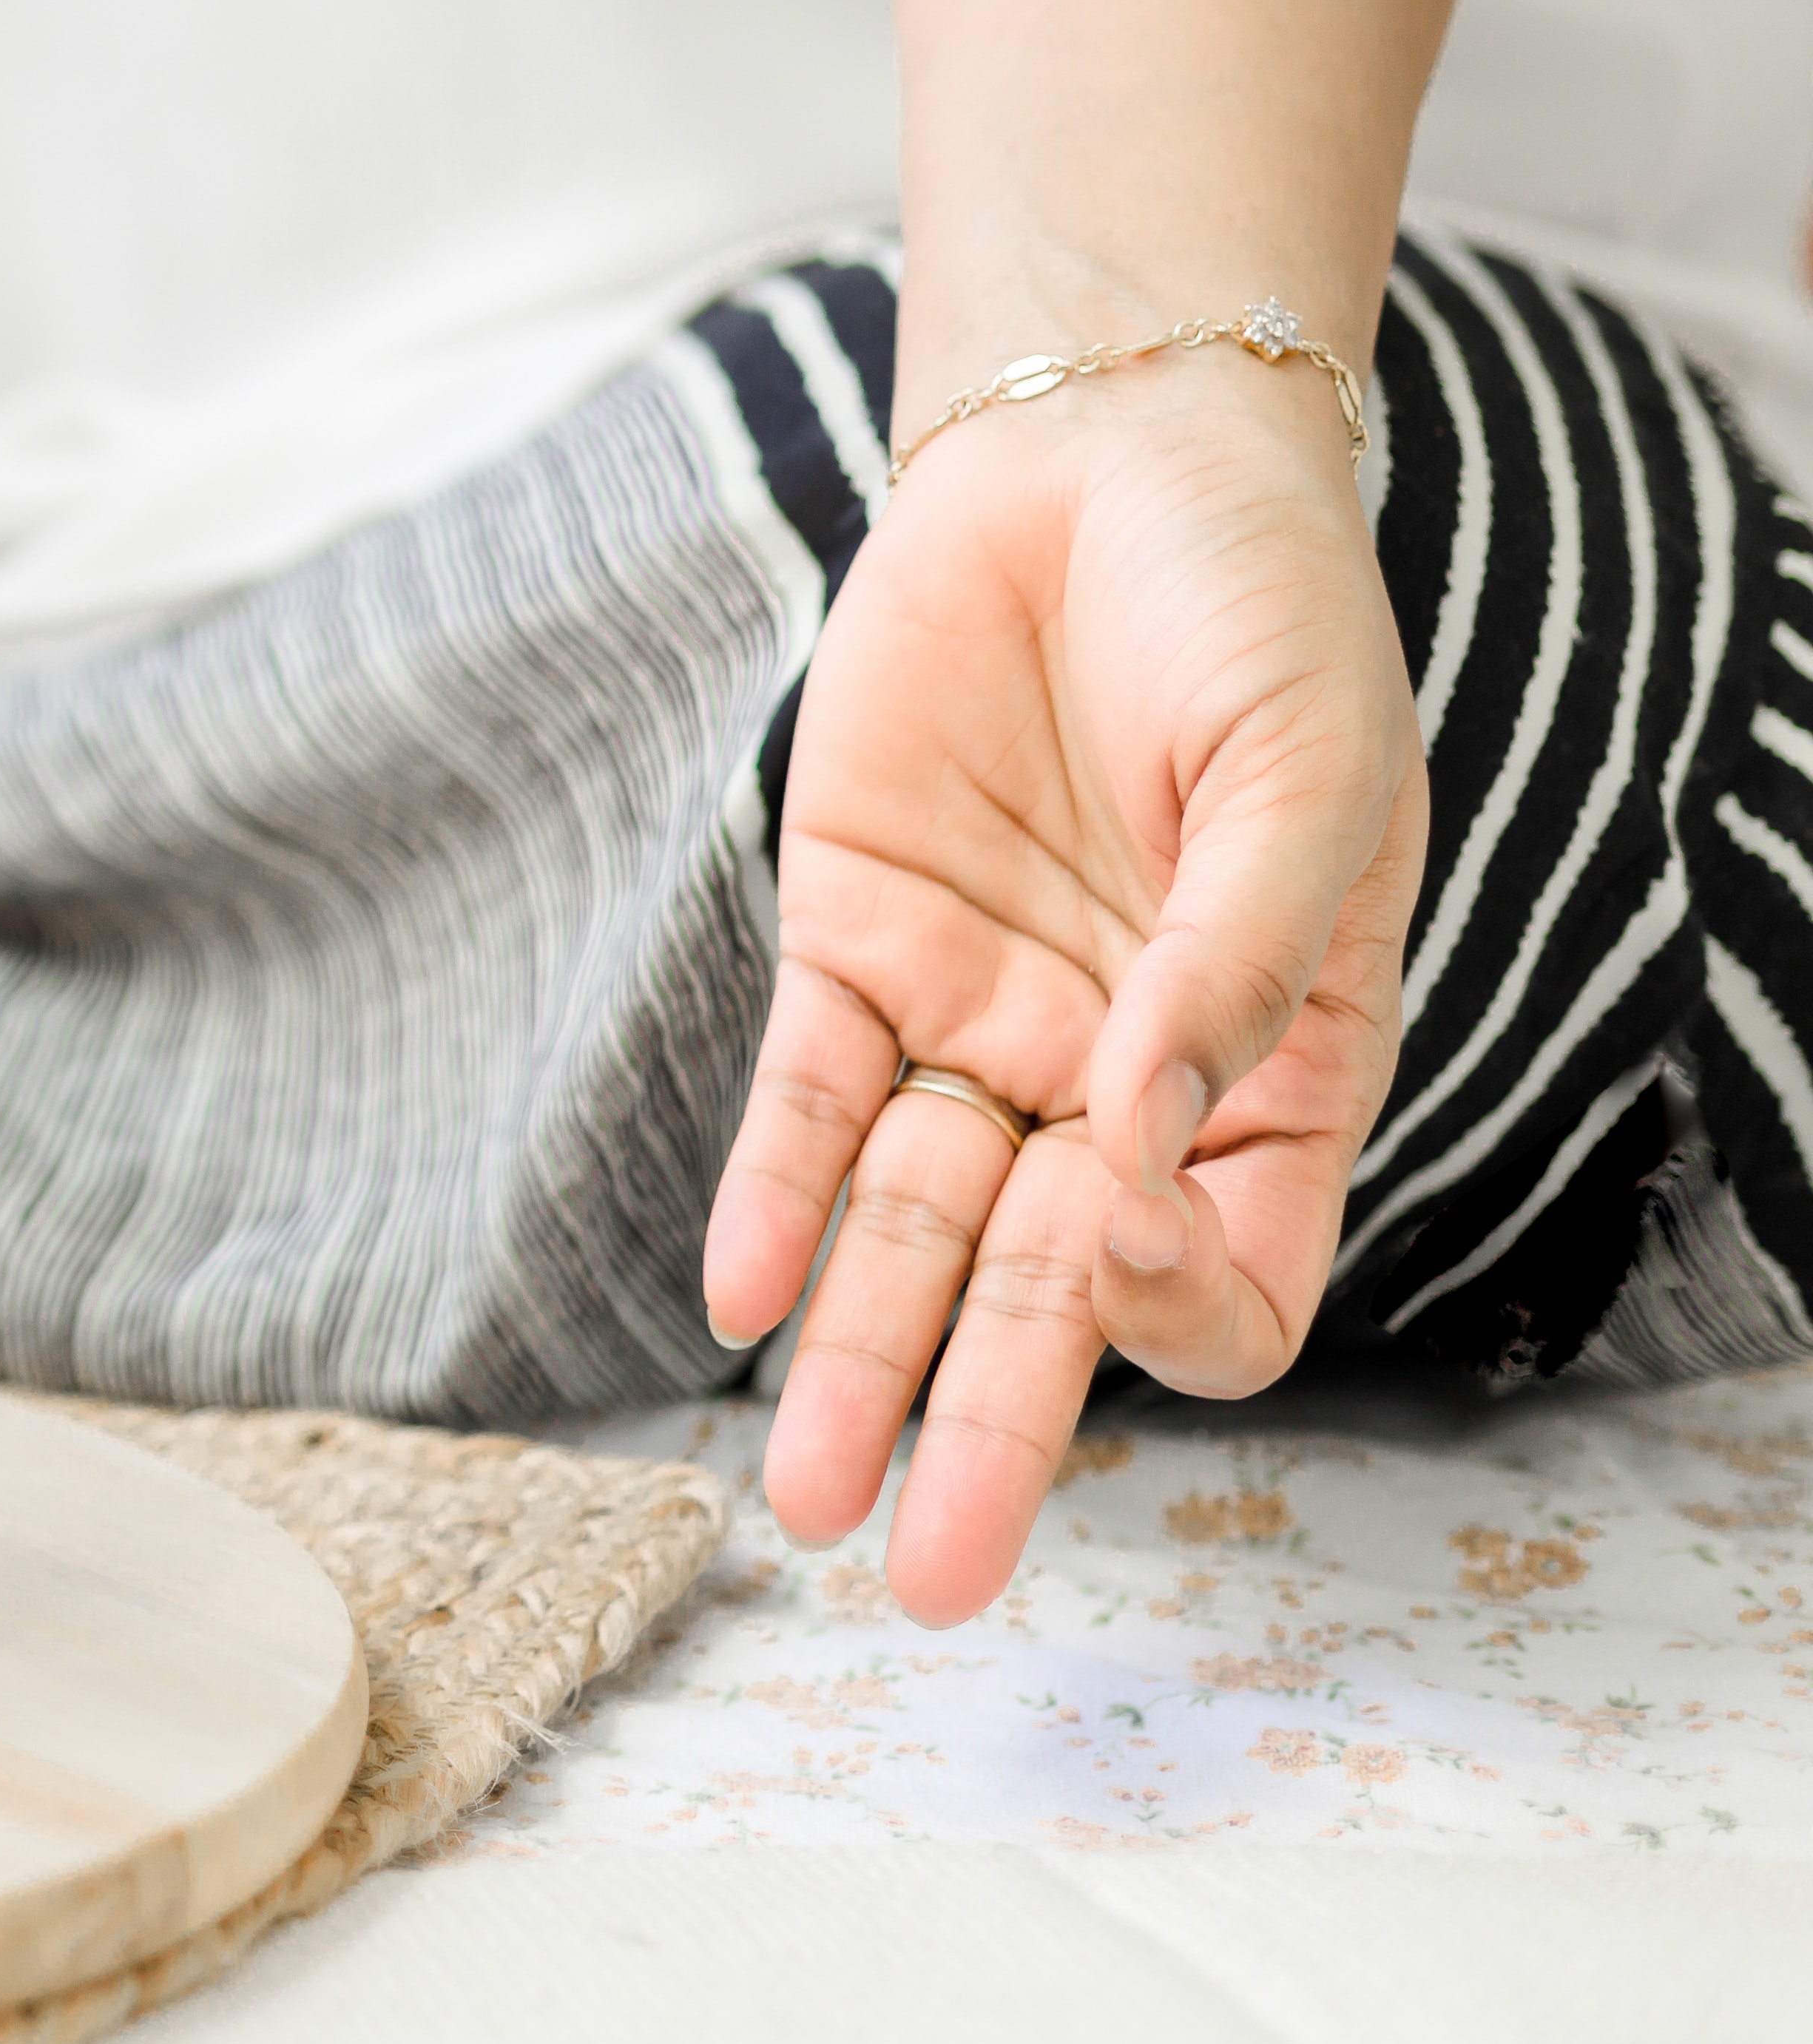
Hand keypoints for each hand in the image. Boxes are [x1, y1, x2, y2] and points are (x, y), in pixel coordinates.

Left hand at [697, 344, 1422, 1621]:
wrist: (1111, 464)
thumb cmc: (1255, 620)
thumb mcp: (1307, 784)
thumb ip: (1228, 968)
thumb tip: (1137, 1137)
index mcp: (1270, 1072)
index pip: (1226, 1275)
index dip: (1175, 1298)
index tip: (1123, 1233)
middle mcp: (1115, 1081)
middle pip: (1042, 1301)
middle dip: (983, 1432)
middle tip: (921, 1579)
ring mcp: (979, 1018)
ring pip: (904, 1232)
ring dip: (851, 1359)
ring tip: (799, 1499)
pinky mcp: (857, 937)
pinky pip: (806, 1097)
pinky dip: (768, 1192)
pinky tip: (737, 1296)